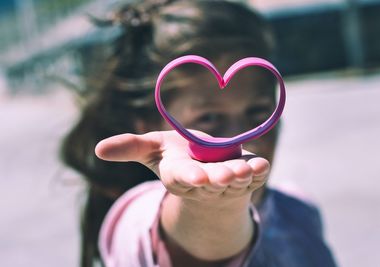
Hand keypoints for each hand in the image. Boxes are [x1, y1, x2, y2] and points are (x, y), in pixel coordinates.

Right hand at [95, 130, 269, 202]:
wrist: (205, 170)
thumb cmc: (177, 157)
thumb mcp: (153, 149)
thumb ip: (130, 147)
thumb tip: (98, 149)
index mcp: (179, 176)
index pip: (182, 178)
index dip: (188, 177)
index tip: (195, 177)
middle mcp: (204, 183)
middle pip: (210, 183)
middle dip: (216, 180)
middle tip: (223, 177)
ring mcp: (227, 182)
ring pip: (234, 182)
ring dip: (240, 177)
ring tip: (245, 171)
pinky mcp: (245, 177)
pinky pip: (254, 176)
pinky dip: (259, 171)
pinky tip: (263, 165)